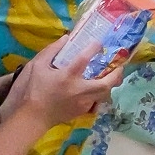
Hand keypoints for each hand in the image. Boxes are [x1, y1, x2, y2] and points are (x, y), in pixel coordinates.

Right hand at [10, 36, 125, 126]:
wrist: (34, 115)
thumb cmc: (35, 89)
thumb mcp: (37, 66)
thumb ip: (51, 50)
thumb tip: (66, 38)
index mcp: (67, 76)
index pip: (84, 59)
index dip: (94, 48)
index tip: (99, 42)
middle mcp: (79, 89)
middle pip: (106, 83)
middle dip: (116, 74)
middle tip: (120, 66)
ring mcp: (83, 102)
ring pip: (105, 93)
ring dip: (110, 84)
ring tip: (112, 76)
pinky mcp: (83, 110)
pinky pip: (97, 100)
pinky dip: (100, 93)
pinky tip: (98, 88)